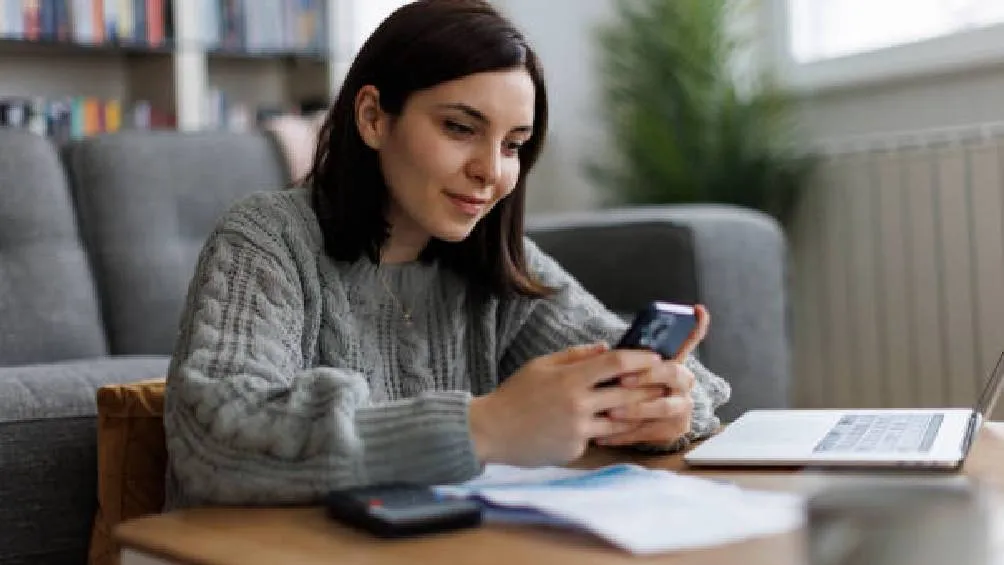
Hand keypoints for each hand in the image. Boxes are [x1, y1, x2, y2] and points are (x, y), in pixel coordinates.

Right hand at [469, 343, 664, 466]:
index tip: (655, 356)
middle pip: (628, 393)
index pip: (615, 363)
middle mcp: (578, 404)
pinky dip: (606, 430)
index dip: (640, 358)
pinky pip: (598, 437)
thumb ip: (574, 356)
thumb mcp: (540, 366)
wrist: (491, 431)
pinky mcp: (575, 449)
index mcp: (569, 378)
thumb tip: (605, 348)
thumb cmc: (515, 395)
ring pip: (621, 420)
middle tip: (666, 382)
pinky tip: (614, 425)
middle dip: (650, 387)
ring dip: (638, 413)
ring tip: (653, 406)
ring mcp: (578, 429)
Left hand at [597, 305, 710, 447]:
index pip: (689, 339)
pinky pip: (653, 431)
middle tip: (623, 380)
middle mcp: (682, 382)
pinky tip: (604, 436)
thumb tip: (601, 348)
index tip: (697, 310)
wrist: (624, 424)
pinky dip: (627, 434)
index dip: (696, 326)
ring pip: (665, 407)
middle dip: (648, 376)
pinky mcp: (676, 428)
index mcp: (670, 361)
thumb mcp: (615, 370)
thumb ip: (610, 358)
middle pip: (674, 373)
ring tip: (611, 412)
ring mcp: (682, 405)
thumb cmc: (618, 388)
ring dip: (636, 409)